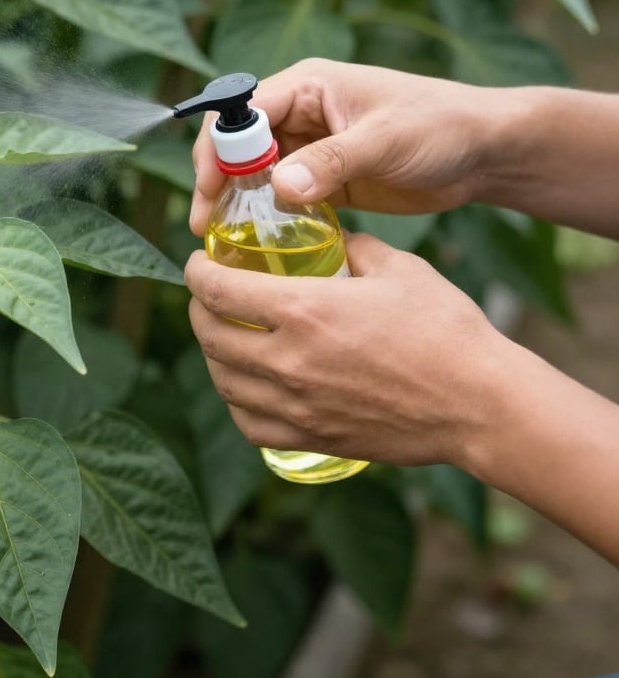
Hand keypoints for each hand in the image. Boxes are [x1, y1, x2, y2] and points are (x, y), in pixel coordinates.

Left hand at [184, 233, 519, 467]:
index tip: (197, 262)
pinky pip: (249, 423)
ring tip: (225, 335)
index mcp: (304, 310)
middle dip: (198, 309)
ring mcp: (297, 405)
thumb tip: (333, 240)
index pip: (217, 289)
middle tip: (208, 295)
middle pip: (209, 335)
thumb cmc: (445, 331)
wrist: (480, 405)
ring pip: (223, 381)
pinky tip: (248, 385)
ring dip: (213, 353)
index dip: (196, 271)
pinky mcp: (311, 437)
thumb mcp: (397, 268)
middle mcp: (288, 360)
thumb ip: (353, 248)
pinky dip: (237, 401)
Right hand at [190, 58, 501, 235]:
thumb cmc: (440, 126)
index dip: (218, 150)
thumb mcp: (385, 140)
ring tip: (222, 241)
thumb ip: (332, 161)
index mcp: (306, 86)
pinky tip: (256, 244)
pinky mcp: (323, 179)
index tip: (210, 189)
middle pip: (238, 145)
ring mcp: (310, 148)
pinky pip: (280, 197)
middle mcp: (299, 114)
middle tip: (205, 224)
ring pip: (254, 174)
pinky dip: (265, 217)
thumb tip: (278, 186)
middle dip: (217, 181)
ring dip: (237, 203)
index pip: (241, 112)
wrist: (484, 152)